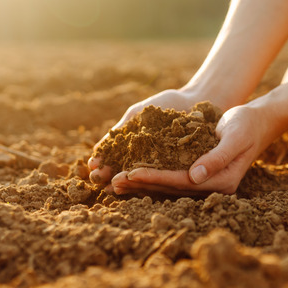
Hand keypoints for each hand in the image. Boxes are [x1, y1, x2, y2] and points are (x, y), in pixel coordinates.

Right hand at [88, 88, 204, 187]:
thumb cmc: (165, 105)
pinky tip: (139, 182)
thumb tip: (99, 149)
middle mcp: (145, 160)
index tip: (93, 166)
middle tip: (99, 181)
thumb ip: (121, 130)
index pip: (113, 158)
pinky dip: (149, 179)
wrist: (195, 100)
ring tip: (114, 186)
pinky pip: (163, 175)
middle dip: (111, 176)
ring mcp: (161, 166)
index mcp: (133, 147)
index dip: (102, 163)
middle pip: (123, 170)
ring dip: (126, 182)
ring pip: (140, 176)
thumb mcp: (138, 115)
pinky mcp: (179, 169)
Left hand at [108, 104, 279, 195]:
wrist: (258, 122)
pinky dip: (151, 178)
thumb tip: (195, 176)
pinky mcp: (200, 176)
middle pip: (171, 188)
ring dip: (142, 185)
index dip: (153, 178)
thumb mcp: (235, 136)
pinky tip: (132, 176)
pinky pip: (172, 179)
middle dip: (141, 185)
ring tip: (115, 183)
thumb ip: (217, 157)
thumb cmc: (247, 124)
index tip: (129, 173)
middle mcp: (213, 187)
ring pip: (169, 187)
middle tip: (113, 182)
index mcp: (222, 182)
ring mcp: (206, 184)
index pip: (180, 182)